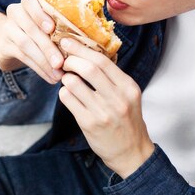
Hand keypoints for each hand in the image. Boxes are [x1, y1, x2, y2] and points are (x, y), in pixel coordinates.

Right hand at [0, 0, 65, 83]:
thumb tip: (85, 43)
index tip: (52, 28)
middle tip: (61, 63)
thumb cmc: (38, 31)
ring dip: (43, 61)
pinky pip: (22, 57)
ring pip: (25, 44)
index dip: (40, 14)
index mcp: (27, 3)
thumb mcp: (46, 24)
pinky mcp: (4, 46)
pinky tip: (50, 77)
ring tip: (57, 74)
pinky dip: (38, 68)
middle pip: (30, 28)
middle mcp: (15, 13)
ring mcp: (7, 29)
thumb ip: (60, 26)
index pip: (29, 1)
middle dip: (48, 47)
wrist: (9, 42)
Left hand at [58, 38, 154, 177]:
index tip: (67, 42)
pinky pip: (68, 100)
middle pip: (88, 68)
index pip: (102, 60)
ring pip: (74, 83)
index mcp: (128, 87)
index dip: (81, 48)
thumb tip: (86, 54)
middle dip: (71, 60)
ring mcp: (103, 112)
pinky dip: (64, 93)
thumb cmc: (127, 120)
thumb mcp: (128, 95)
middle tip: (63, 59)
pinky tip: (68, 94)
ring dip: (65, 77)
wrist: (132, 153)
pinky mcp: (89, 124)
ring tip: (67, 79)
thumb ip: (112, 77)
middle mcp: (117, 98)